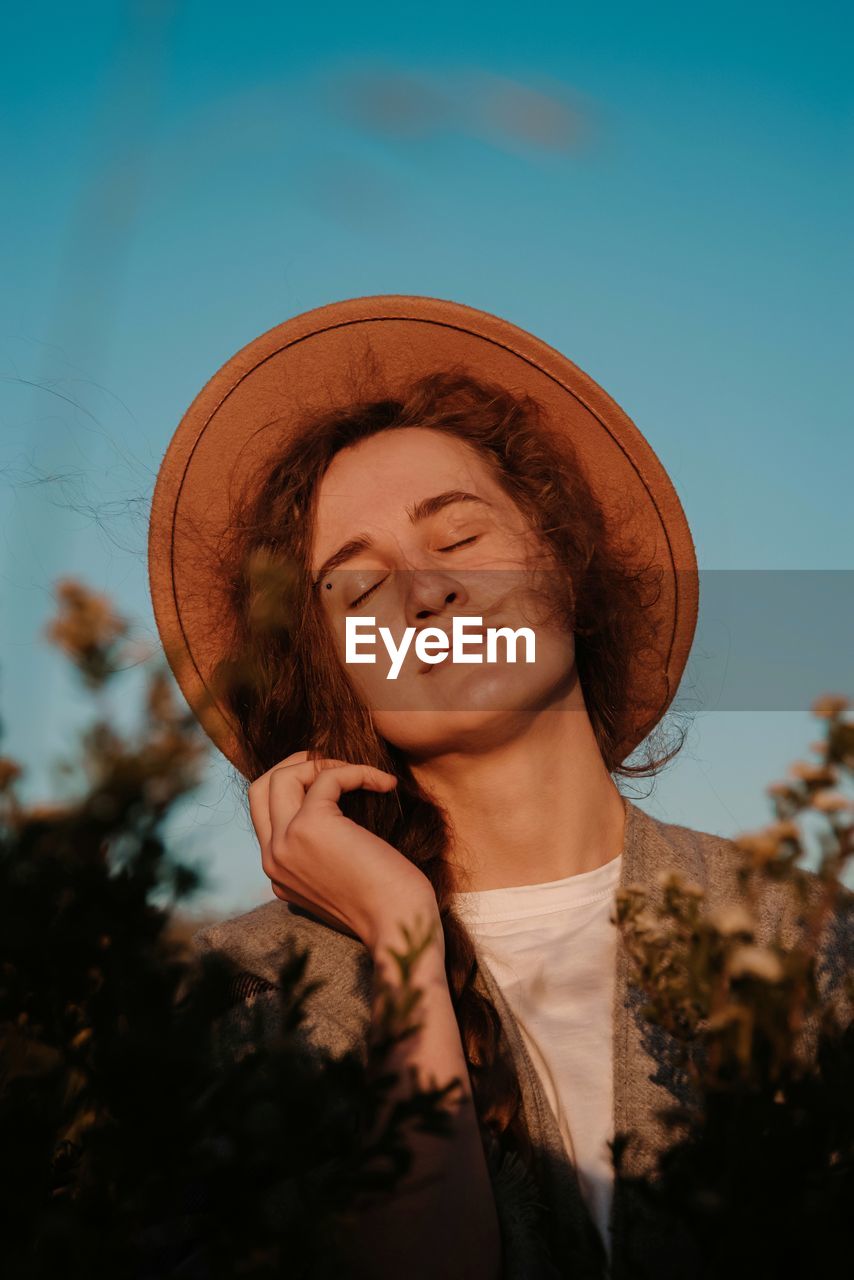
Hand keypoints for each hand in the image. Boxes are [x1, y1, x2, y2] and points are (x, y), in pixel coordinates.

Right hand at [248, 750, 439, 954]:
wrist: (399, 926)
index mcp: (277, 871)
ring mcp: (286, 841)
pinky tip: (385, 784)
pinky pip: (328, 776)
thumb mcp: (340, 877)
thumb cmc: (385, 904)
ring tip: (362, 773)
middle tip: (336, 763)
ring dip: (322, 762)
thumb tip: (338, 813)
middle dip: (296, 764)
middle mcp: (272, 857)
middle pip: (261, 787)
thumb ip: (322, 851)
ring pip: (282, 775)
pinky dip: (358, 771)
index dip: (296, 787)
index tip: (334, 781)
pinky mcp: (311, 826)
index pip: (264, 812)